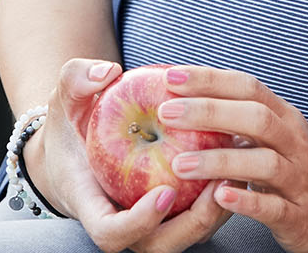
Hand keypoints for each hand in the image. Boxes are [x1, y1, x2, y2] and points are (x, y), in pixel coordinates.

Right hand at [29, 58, 233, 252]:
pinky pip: (201, 215)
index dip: (141, 222)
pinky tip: (241, 156)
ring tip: (239, 169)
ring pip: (188, 235)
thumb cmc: (72, 126)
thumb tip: (108, 72)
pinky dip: (224, 195)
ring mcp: (151, 222)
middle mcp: (124, 222)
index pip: (113, 233)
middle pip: (159, 246)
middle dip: (194, 223)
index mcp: (93, 205)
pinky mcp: (174, 213)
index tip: (165, 192)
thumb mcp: (66, 99)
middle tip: (218, 184)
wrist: (78, 150)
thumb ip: (77, 80)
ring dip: (217, 211)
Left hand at [157, 66, 307, 252]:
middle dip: (209, 112)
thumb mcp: (277, 135)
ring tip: (180, 164)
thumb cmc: (298, 167)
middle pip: (256, 118)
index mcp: (285, 118)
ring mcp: (299, 179)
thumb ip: (241, 117)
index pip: (248, 88)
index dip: (211, 80)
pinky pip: (273, 207)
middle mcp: (294, 143)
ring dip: (220, 160)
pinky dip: (247, 201)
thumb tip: (188, 94)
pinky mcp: (299, 215)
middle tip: (166, 112)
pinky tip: (220, 197)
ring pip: (264, 163)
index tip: (172, 76)